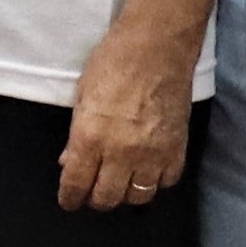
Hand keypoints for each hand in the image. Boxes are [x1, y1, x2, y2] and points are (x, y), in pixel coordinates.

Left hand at [58, 17, 198, 211]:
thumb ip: (75, 135)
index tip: (69, 200)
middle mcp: (121, 152)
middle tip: (93, 191)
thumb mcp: (82, 96)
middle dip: (96, 199)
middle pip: (107, 198)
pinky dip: (155, 181)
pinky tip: (147, 170)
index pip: (76, 184)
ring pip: (138, 197)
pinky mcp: (177, 147)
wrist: (158, 46)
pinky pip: (166, 181)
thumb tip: (68, 161)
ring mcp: (152, 152)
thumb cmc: (114, 62)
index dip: (70, 198)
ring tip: (120, 182)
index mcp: (90, 137)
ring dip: (126, 193)